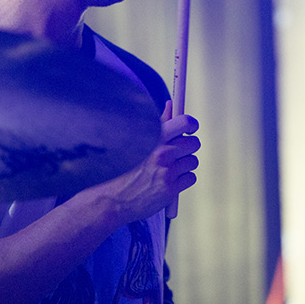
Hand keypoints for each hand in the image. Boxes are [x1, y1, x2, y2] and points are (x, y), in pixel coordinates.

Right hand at [104, 101, 198, 224]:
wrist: (111, 199)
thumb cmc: (123, 166)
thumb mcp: (137, 140)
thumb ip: (158, 123)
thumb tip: (171, 105)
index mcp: (154, 138)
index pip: (185, 123)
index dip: (191, 125)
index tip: (191, 129)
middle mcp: (162, 153)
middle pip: (194, 143)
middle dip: (188, 147)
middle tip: (179, 152)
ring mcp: (167, 171)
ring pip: (193, 161)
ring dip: (184, 165)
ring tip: (168, 169)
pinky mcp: (171, 189)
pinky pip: (190, 178)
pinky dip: (183, 179)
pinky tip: (168, 180)